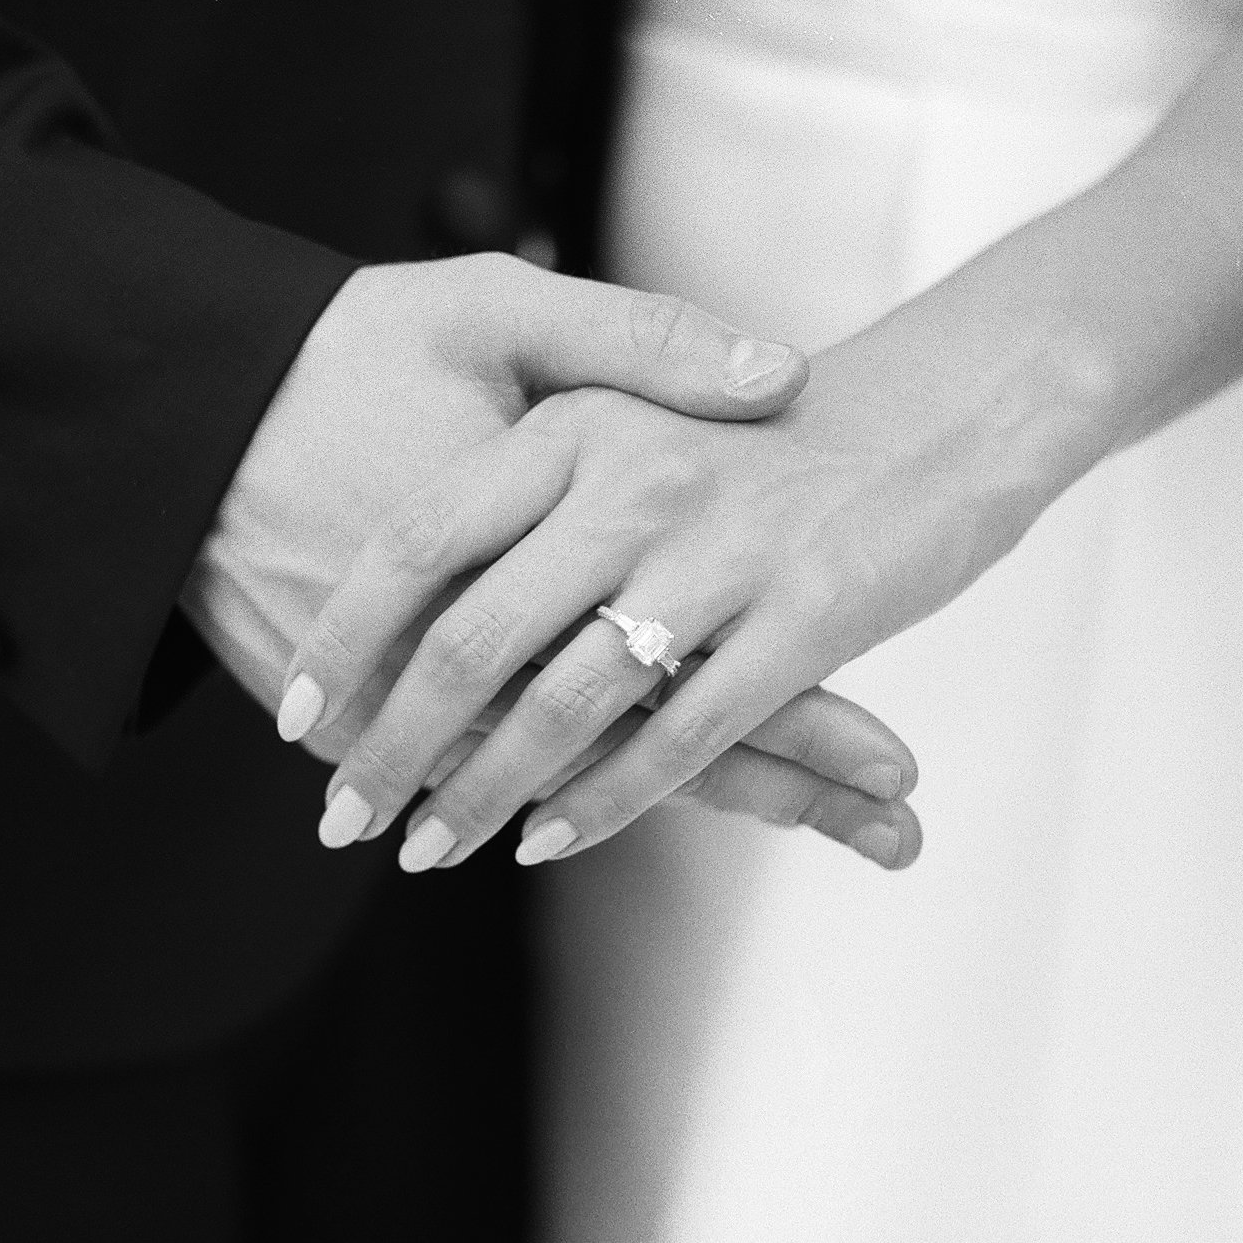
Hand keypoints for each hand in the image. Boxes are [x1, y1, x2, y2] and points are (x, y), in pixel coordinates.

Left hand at [275, 291, 1061, 871]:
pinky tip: (549, 838)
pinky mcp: (804, 620)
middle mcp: (637, 483)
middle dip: (396, 747)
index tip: (297, 714)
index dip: (349, 636)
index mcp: (578, 426)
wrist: (946, 412)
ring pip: (568, 703)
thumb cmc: (764, 426)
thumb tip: (391, 542)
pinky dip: (608, 798)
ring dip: (486, 792)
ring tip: (426, 847)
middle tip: (343, 814)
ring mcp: (720, 555)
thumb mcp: (627, 395)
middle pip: (476, 641)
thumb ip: (525, 468)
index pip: (421, 540)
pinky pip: (682, 734)